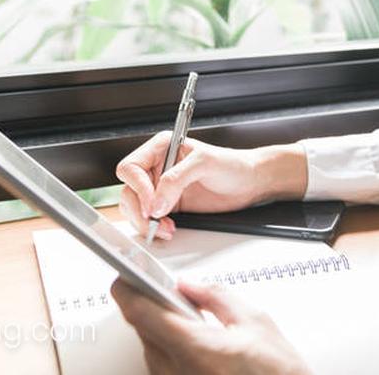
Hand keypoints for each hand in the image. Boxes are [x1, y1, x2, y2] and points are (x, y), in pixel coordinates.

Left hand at [110, 278, 311, 374]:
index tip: (125, 274)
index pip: (140, 312)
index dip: (127, 288)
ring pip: (151, 347)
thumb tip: (190, 285)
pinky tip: (195, 341)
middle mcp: (177, 372)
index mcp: (195, 349)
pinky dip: (172, 348)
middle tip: (172, 293)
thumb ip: (216, 296)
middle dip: (154, 305)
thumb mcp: (254, 322)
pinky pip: (162, 365)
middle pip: (143, 328)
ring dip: (164, 328)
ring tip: (193, 320)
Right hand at [115, 134, 265, 239]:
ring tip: (166, 227)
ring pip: (135, 208)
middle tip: (157, 221)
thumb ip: (176, 179)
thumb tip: (156, 203)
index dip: (138, 187)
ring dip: (146, 222)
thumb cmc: (232, 164)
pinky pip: (149, 220)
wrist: (249, 183)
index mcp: (162, 148)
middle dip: (140, 209)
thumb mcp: (204, 163)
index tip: (153, 204)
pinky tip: (169, 229)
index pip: (132, 167)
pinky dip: (154, 228)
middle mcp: (157, 167)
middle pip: (129, 190)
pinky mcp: (168, 206)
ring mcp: (161, 189)